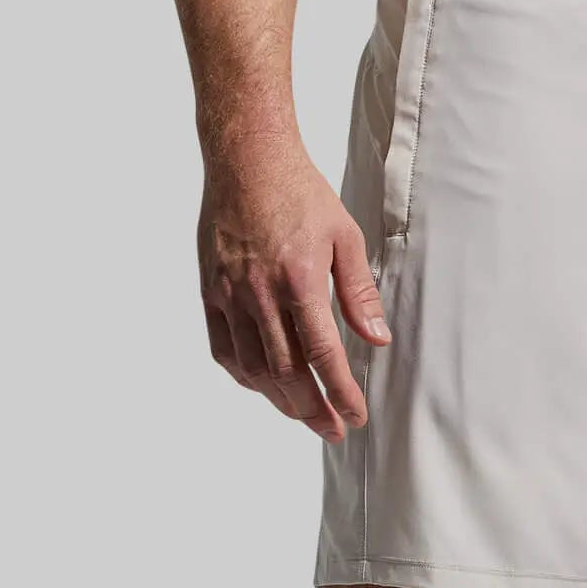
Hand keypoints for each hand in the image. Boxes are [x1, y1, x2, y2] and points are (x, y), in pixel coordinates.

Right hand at [197, 137, 388, 442]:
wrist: (246, 157)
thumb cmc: (300, 193)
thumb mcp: (345, 236)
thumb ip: (359, 292)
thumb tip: (376, 340)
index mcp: (299, 279)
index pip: (323, 353)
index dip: (339, 392)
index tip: (355, 417)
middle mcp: (260, 292)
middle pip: (286, 371)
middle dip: (311, 409)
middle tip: (332, 430)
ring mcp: (230, 293)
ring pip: (253, 367)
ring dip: (279, 400)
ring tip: (303, 416)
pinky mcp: (210, 290)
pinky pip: (223, 348)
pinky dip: (245, 375)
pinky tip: (264, 385)